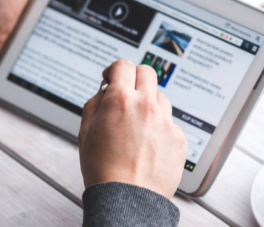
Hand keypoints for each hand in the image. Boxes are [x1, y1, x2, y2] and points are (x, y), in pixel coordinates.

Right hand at [78, 60, 187, 198]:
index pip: (123, 66)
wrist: (127, 199)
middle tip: (127, 92)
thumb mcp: (85, 131)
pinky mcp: (178, 137)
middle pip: (147, 72)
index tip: (112, 78)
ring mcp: (165, 121)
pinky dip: (159, 129)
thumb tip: (105, 90)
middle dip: (135, 78)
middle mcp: (146, 105)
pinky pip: (169, 123)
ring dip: (149, 104)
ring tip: (137, 126)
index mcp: (120, 100)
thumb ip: (95, 103)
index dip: (115, 69)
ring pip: (160, 98)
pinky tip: (148, 145)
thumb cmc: (103, 169)